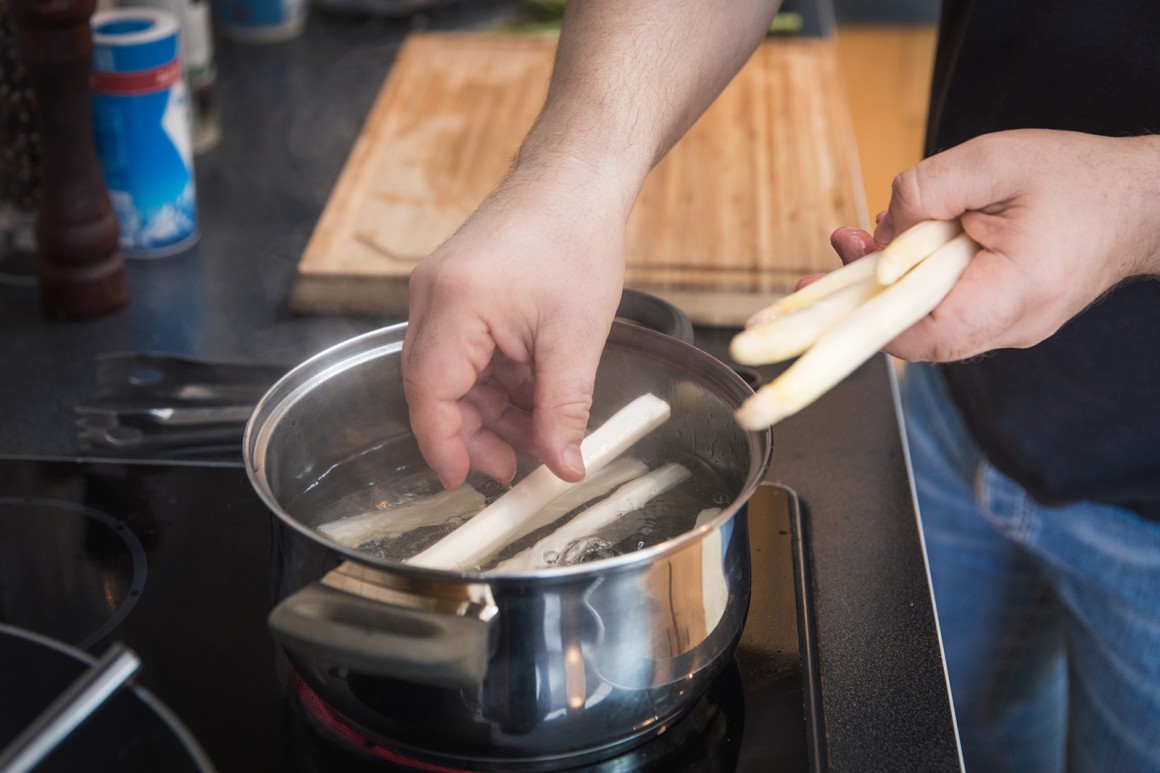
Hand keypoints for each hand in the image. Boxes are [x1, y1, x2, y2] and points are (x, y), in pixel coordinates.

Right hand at [402, 166, 625, 489]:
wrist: (575, 180)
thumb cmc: (576, 239)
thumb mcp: (576, 338)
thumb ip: (564, 410)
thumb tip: (563, 468)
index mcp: (454, 303)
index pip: (429, 393)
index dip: (444, 444)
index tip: (464, 481)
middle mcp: (432, 297)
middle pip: (436, 388)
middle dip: (476, 432)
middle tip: (519, 465)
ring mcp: (440, 293)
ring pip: (452, 375)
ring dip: (491, 409)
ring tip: (538, 433)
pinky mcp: (455, 293)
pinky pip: (464, 353)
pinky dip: (495, 380)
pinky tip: (531, 397)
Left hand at [834, 130, 1159, 360]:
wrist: (1138, 202)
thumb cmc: (1075, 178)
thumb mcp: (993, 160)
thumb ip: (927, 191)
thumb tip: (879, 233)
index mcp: (1017, 292)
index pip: (931, 335)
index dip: (875, 318)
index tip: (839, 288)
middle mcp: (1012, 326)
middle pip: (917, 335)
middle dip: (865, 299)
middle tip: (827, 260)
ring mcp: (1007, 329)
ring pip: (926, 323)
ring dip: (887, 285)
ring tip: (862, 239)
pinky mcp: (1000, 319)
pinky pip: (944, 310)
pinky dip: (915, 282)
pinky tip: (902, 245)